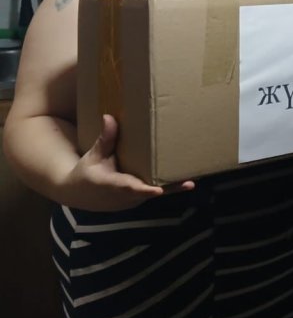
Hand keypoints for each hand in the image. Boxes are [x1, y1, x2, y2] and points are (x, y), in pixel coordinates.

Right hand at [62, 115, 194, 211]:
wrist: (77, 193)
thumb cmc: (86, 171)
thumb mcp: (93, 156)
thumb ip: (105, 139)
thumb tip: (109, 117)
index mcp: (109, 185)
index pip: (128, 189)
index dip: (143, 190)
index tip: (158, 190)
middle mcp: (123, 197)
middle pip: (148, 193)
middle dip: (168, 188)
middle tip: (188, 182)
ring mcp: (131, 201)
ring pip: (153, 194)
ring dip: (171, 188)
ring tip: (192, 179)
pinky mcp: (136, 200)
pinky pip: (153, 193)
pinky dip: (167, 187)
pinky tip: (185, 180)